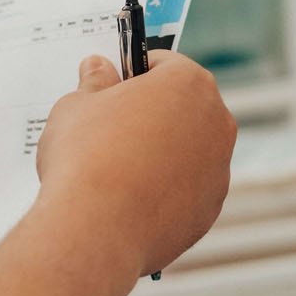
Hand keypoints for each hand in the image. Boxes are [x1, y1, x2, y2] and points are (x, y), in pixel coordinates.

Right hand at [35, 50, 234, 277]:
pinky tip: (130, 199)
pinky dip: (164, 191)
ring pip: (187, 150)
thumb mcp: (76, 105)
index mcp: (189, 83)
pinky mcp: (209, 210)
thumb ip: (94, 82)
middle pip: (182, 106)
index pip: (163, 64)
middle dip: (152, 112)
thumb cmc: (85, 159)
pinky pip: (186, 190)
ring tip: (118, 167)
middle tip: (111, 126)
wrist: (95, 231)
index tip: (113, 85)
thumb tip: (99, 70)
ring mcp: (218, 170)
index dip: (133, 72)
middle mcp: (216, 123)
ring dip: (161, 152)